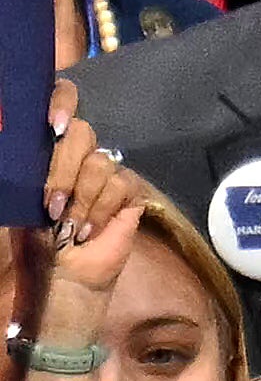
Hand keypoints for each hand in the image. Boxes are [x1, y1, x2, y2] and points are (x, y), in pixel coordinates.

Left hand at [27, 82, 142, 339]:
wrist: (53, 280)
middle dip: (62, 171)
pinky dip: (104, 210)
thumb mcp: (9, 198)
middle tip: (51, 207)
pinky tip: (89, 231)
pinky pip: (123, 183)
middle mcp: (73, 156)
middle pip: (81, 131)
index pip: (57, 100)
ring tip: (69, 228)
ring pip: (101, 161)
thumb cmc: (22, 245)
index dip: (60, 103)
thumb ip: (13, 162)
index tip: (52, 126)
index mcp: (41, 150)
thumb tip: (6, 121)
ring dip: (82, 199)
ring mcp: (103, 175)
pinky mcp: (129, 196)